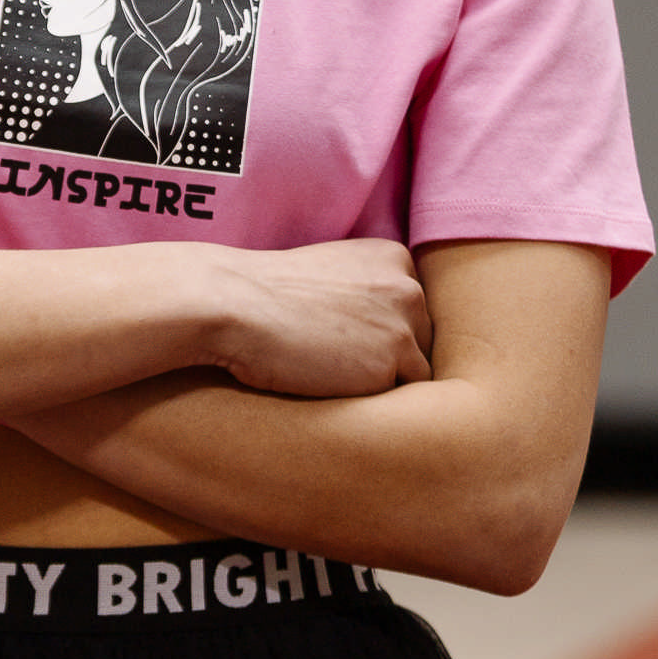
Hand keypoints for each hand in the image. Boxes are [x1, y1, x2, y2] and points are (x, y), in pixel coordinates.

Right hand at [215, 238, 431, 397]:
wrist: (235, 304)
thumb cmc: (268, 293)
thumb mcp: (330, 272)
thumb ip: (366, 291)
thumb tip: (383, 330)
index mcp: (395, 258)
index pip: (413, 308)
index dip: (384, 329)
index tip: (347, 336)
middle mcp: (409, 288)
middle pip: (422, 339)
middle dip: (390, 355)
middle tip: (340, 362)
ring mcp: (403, 327)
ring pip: (415, 371)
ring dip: (384, 381)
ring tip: (338, 380)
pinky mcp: (389, 366)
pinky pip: (399, 397)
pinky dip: (373, 400)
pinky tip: (338, 391)